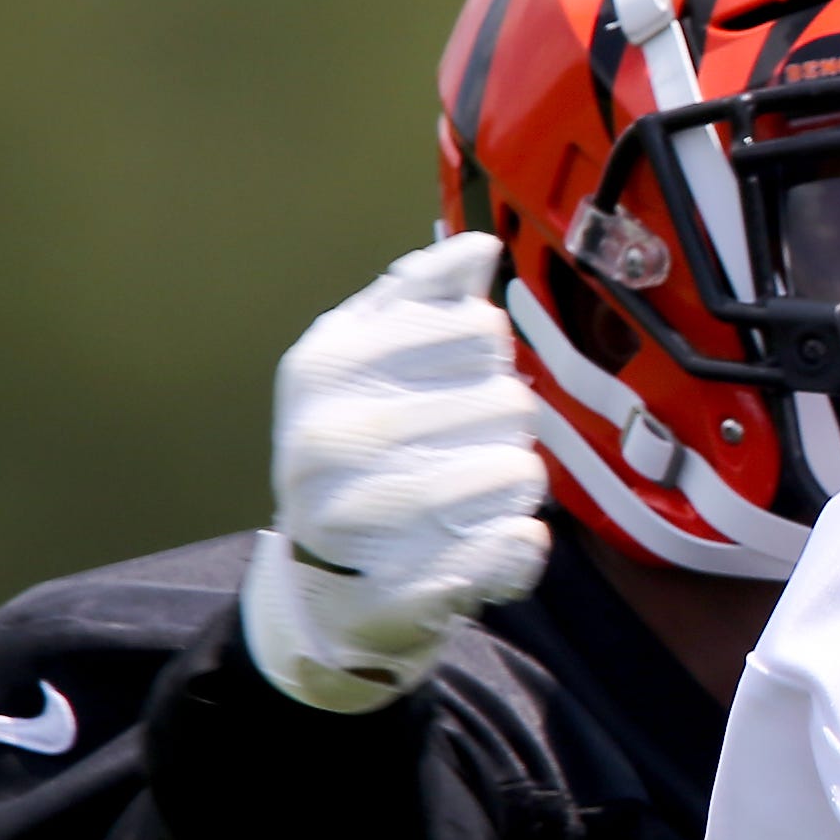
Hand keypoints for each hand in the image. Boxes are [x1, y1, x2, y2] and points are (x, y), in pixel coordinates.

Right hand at [240, 234, 551, 713]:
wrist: (320, 585)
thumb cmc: (357, 453)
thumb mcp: (367, 359)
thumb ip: (421, 296)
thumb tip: (480, 246)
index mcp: (325, 365)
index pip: (478, 328)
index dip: (489, 354)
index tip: (460, 377)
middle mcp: (329, 437)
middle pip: (508, 402)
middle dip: (508, 424)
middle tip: (471, 445)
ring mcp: (356, 521)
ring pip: (517, 473)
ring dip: (518, 481)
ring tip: (477, 492)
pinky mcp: (398, 593)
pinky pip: (504, 552)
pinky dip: (519, 546)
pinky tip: (503, 539)